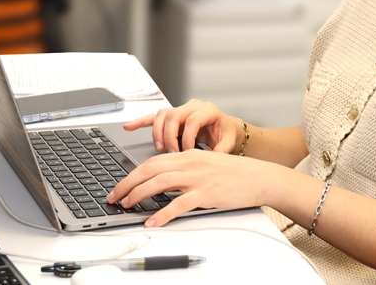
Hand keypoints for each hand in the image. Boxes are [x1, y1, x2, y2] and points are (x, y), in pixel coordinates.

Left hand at [105, 149, 277, 226]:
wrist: (261, 177)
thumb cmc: (237, 174)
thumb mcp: (208, 164)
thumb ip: (187, 169)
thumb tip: (165, 182)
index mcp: (189, 155)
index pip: (152, 161)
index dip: (132, 173)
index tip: (121, 185)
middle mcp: (191, 163)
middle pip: (150, 170)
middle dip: (127, 183)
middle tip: (114, 196)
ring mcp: (198, 178)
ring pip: (159, 183)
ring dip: (138, 195)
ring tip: (126, 206)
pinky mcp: (206, 194)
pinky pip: (179, 204)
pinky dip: (162, 213)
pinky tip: (153, 221)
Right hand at [122, 99, 240, 153]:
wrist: (226, 129)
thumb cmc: (226, 134)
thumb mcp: (228, 142)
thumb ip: (221, 150)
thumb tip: (213, 159)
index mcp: (208, 110)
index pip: (192, 120)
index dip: (188, 137)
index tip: (188, 152)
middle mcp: (192, 106)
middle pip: (174, 115)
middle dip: (170, 136)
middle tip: (172, 153)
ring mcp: (181, 110)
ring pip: (162, 115)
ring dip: (158, 132)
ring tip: (159, 147)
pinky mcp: (172, 117)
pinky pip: (153, 117)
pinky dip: (140, 122)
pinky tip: (128, 127)